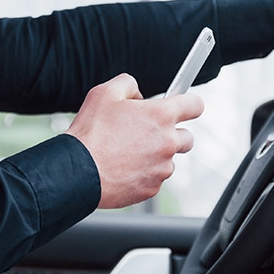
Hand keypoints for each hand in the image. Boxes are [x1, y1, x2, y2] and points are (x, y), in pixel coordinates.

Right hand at [66, 73, 204, 208]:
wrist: (78, 172)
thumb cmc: (91, 134)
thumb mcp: (105, 93)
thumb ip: (128, 84)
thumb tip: (137, 94)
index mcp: (161, 116)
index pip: (195, 105)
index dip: (189, 104)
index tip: (184, 107)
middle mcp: (167, 142)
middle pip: (187, 137)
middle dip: (172, 134)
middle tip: (147, 133)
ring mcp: (161, 168)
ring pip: (168, 160)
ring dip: (155, 156)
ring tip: (127, 153)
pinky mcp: (152, 188)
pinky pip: (154, 179)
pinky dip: (143, 174)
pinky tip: (123, 168)